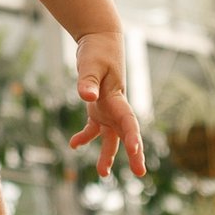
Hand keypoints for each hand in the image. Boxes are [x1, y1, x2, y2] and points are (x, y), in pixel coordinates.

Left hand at [67, 32, 144, 178]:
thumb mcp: (90, 63)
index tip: (135, 152)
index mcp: (118, 99)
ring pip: (110, 137)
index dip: (133, 138)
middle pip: (126, 135)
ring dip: (108, 154)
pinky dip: (85, 137)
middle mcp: (116, 108)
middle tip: (140, 174)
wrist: (99, 40)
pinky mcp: (98, 108)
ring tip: (103, 173)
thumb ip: (87, 81)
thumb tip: (87, 98)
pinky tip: (73, 145)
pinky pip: (93, 128)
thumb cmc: (97, 50)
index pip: (129, 122)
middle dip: (133, 154)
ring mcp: (108, 109)